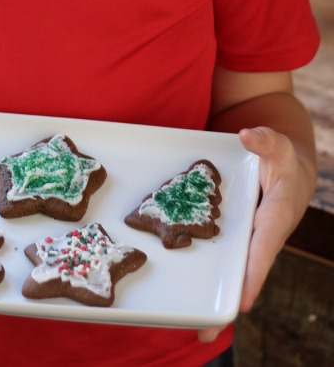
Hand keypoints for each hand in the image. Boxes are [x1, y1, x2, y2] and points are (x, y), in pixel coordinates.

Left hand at [197, 123, 313, 342]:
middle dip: (228, 304)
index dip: (252, 274)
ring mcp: (245, 239)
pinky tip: (187, 292)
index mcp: (274, 218)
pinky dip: (208, 275)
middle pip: (244, 274)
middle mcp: (258, 236)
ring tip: (197, 333)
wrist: (283, 162)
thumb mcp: (277, 145)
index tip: (241, 302)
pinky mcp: (232, 236)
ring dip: (215, 298)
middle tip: (207, 333)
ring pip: (230, 271)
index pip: (262, 249)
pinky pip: (219, 257)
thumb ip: (266, 140)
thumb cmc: (281, 156)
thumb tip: (248, 135)